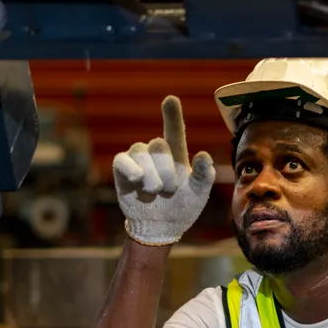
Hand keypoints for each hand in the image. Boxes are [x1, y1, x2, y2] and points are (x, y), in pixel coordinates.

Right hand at [112, 96, 215, 245]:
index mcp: (177, 153)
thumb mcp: (199, 193)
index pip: (174, 130)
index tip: (170, 100)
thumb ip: (204, 174)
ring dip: (151, 177)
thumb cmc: (182, 207)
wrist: (161, 227)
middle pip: (159, 145)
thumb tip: (205, 155)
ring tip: (155, 192)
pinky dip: (131, 169)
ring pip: (141, 152)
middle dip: (167, 171)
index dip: (172, 115)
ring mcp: (138, 158)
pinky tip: (138, 180)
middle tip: (170, 190)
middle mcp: (156, 151)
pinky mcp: (122, 168)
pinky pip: (122, 160)